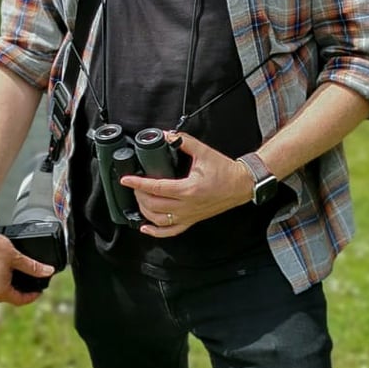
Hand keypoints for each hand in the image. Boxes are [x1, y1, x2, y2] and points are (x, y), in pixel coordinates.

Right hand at [0, 228, 55, 305]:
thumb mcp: (17, 258)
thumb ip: (34, 267)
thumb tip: (49, 271)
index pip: (19, 300)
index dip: (32, 297)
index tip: (39, 290)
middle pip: (8, 297)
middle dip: (20, 292)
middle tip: (31, 284)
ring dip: (9, 287)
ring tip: (19, 277)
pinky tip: (4, 272)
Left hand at [120, 132, 252, 237]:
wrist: (241, 185)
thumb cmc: (225, 171)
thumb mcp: (204, 152)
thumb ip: (184, 142)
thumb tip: (167, 135)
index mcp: (189, 189)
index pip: (157, 188)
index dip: (138, 184)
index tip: (127, 179)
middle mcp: (187, 205)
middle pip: (154, 205)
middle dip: (139, 195)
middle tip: (134, 185)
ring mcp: (189, 215)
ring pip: (159, 220)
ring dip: (144, 211)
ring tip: (138, 200)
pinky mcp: (192, 220)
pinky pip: (171, 231)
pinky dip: (156, 231)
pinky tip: (145, 227)